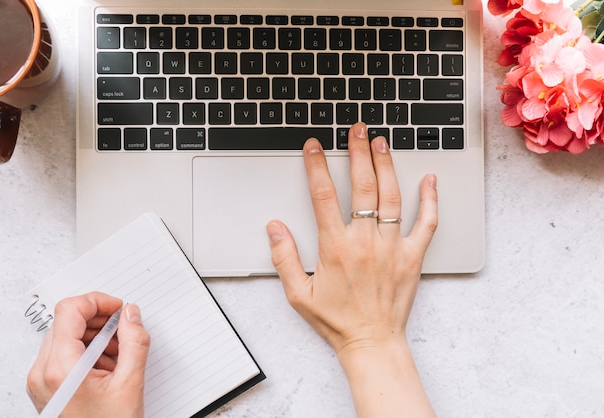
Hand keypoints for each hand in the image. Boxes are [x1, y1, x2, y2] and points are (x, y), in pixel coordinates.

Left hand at [27, 292, 149, 417]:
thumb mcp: (130, 384)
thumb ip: (134, 341)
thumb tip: (131, 315)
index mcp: (60, 369)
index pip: (69, 310)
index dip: (97, 301)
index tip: (118, 308)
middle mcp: (42, 372)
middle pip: (66, 321)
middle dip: (99, 320)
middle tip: (124, 327)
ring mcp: (41, 381)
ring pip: (66, 335)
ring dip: (95, 335)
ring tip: (120, 352)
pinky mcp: (47, 386)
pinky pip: (64, 354)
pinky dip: (88, 351)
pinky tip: (109, 365)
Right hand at [267, 122, 437, 416]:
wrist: (371, 342)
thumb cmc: (336, 320)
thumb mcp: (298, 294)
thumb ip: (283, 257)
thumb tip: (274, 226)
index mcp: (335, 247)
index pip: (323, 195)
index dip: (316, 166)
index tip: (314, 146)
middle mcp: (365, 242)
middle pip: (362, 186)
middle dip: (357, 153)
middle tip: (356, 129)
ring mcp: (391, 247)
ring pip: (391, 197)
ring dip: (386, 166)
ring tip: (381, 142)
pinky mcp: (412, 257)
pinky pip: (426, 224)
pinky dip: (429, 200)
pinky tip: (429, 180)